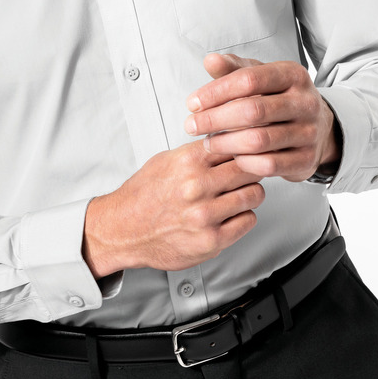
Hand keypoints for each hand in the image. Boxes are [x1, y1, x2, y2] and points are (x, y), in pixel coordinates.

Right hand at [82, 140, 264, 277]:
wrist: (123, 230)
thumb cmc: (144, 195)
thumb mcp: (166, 159)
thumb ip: (198, 150)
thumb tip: (228, 138)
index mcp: (188, 161)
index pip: (236, 142)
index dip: (245, 145)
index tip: (248, 149)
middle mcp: (197, 186)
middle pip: (250, 167)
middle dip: (253, 168)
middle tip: (248, 172)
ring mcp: (205, 215)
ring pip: (254, 194)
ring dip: (251, 192)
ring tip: (239, 193)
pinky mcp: (211, 240)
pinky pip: (248, 220)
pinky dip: (244, 216)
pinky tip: (232, 214)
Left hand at [183, 53, 341, 182]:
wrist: (317, 128)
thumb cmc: (278, 98)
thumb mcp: (259, 77)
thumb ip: (234, 69)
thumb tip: (210, 60)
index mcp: (293, 75)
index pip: (249, 79)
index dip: (216, 92)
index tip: (192, 103)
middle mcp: (306, 102)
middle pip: (252, 111)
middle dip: (215, 119)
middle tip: (191, 126)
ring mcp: (309, 132)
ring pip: (259, 140)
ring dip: (225, 143)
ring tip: (207, 142)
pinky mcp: (307, 160)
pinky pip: (269, 165)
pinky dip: (244, 162)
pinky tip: (231, 157)